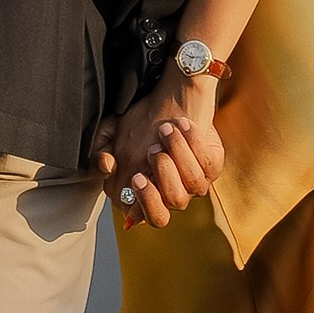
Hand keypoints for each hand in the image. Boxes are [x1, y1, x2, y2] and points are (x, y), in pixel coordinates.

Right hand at [99, 64, 223, 229]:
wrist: (177, 94)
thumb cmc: (144, 118)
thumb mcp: (112, 131)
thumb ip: (100, 150)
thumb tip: (107, 166)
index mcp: (147, 190)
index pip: (137, 214)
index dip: (133, 201)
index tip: (134, 175)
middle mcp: (171, 191)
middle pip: (160, 218)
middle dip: (152, 193)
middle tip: (149, 159)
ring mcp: (193, 181)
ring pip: (186, 189)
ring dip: (174, 155)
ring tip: (165, 130)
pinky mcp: (212, 163)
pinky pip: (207, 164)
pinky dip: (194, 141)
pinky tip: (182, 125)